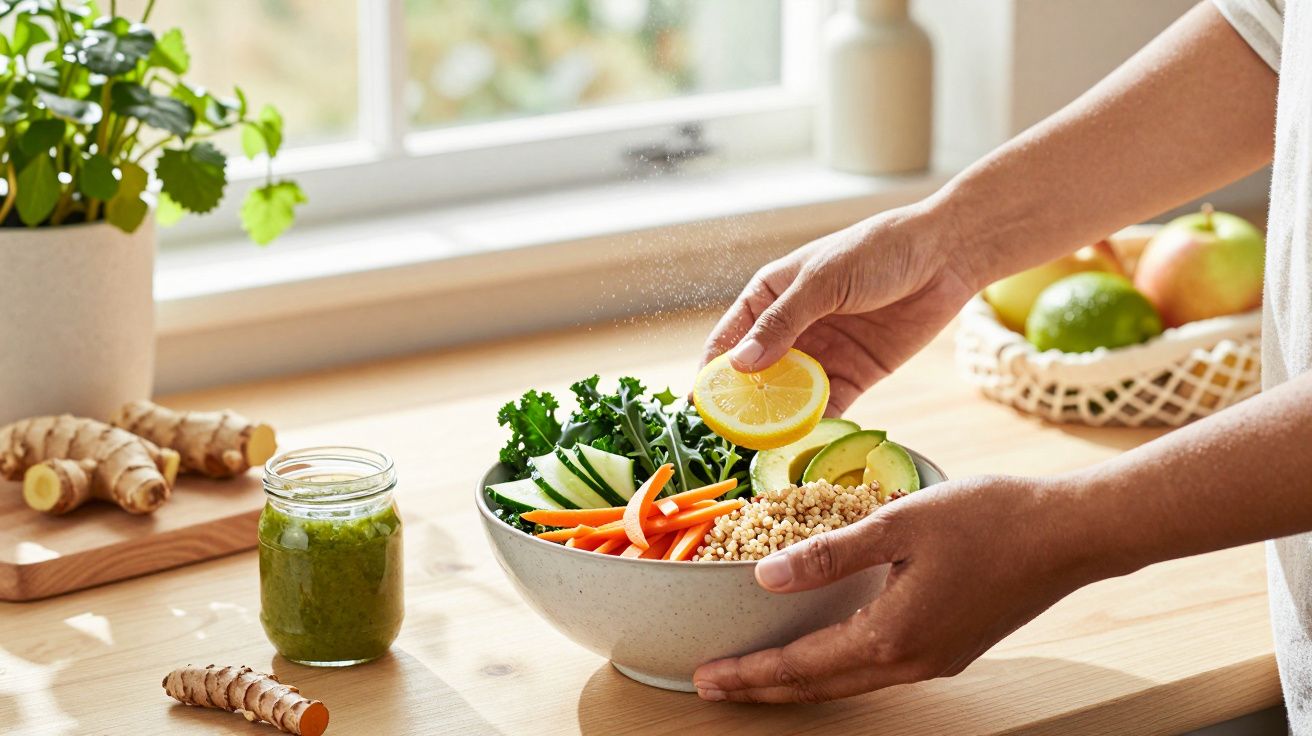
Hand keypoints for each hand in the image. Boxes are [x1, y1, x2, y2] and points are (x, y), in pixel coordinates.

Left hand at [691, 475, 1107, 702]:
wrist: (1072, 535)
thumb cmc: (992, 519)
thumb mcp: (900, 523)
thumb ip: (830, 553)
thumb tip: (765, 577)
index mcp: (890, 637)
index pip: (800, 668)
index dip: (749, 674)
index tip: (706, 677)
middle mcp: (910, 662)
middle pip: (820, 687)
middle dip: (764, 688)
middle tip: (714, 685)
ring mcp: (936, 660)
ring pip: (850, 681)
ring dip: (800, 680)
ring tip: (760, 672)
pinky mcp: (953, 648)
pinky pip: (880, 668)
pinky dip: (838, 666)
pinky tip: (827, 647)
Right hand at [703, 200, 977, 414]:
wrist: (945, 255)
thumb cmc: (877, 250)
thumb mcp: (823, 281)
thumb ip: (782, 323)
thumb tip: (739, 365)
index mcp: (771, 295)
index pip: (730, 338)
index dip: (713, 370)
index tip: (700, 402)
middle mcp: (791, 327)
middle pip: (756, 373)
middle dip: (743, 403)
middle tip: (728, 434)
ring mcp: (822, 353)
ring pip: (789, 394)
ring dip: (777, 418)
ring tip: (761, 445)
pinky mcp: (855, 373)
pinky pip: (827, 405)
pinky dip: (815, 423)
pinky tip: (803, 441)